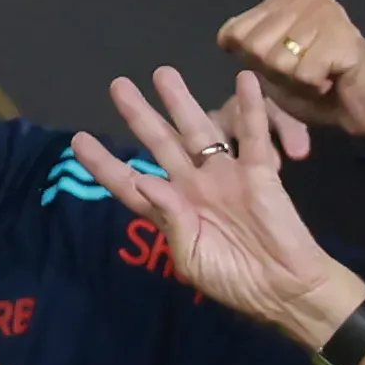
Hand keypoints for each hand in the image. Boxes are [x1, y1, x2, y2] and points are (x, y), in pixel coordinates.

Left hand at [80, 67, 350, 345]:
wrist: (286, 291)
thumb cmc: (234, 281)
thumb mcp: (192, 260)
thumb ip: (169, 221)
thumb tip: (146, 182)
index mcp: (169, 211)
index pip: (128, 181)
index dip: (104, 162)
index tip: (78, 140)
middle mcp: (193, 187)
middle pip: (160, 144)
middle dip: (139, 115)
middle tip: (118, 85)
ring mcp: (225, 177)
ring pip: (200, 132)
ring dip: (183, 103)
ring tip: (164, 73)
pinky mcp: (260, 174)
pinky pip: (254, 136)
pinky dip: (250, 108)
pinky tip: (244, 81)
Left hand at [216, 0, 364, 149]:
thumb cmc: (317, 89)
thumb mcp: (269, 65)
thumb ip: (247, 46)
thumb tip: (227, 37)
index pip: (233, 32)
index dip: (252, 61)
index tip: (283, 65)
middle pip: (253, 46)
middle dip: (274, 72)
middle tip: (304, 73)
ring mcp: (327, 14)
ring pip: (277, 60)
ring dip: (295, 80)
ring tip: (320, 75)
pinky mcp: (344, 38)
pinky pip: (303, 73)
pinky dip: (314, 86)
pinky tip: (333, 80)